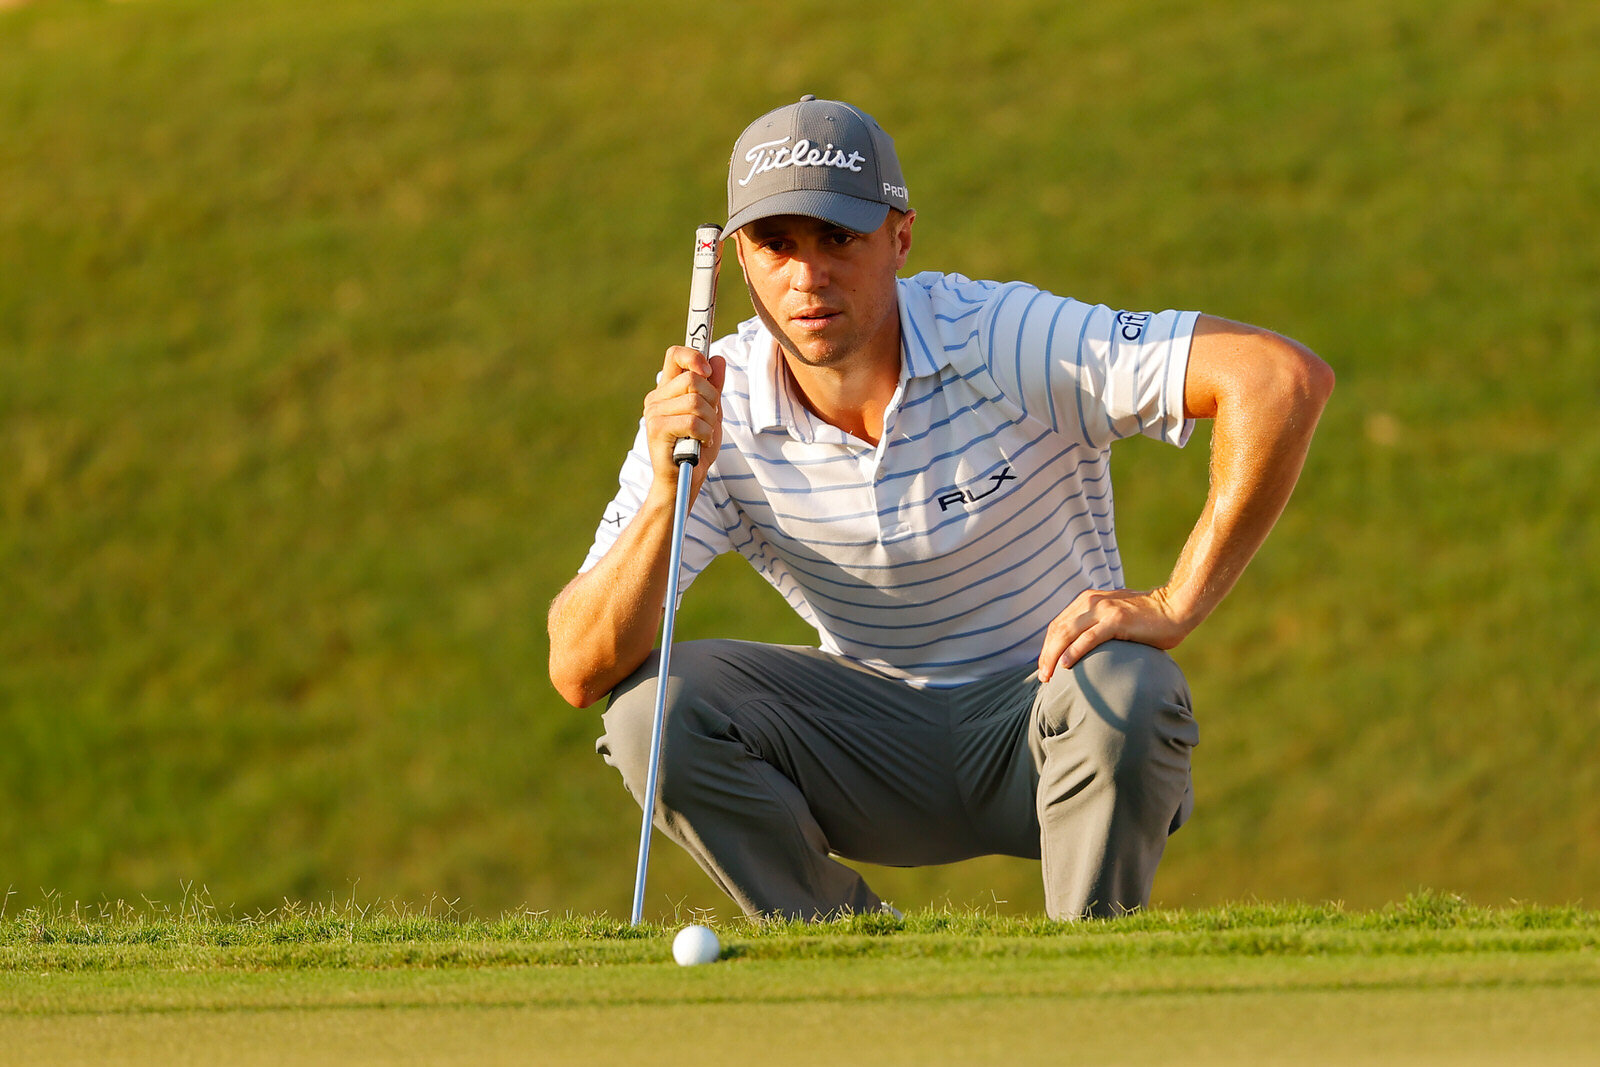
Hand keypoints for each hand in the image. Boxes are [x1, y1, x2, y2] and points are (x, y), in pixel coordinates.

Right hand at [643, 344, 725, 495]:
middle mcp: (656, 398)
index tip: (708, 370)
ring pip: (695, 401)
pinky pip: (692, 421)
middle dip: (711, 400)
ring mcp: (654, 413)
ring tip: (703, 435)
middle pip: (693, 378)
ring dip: (709, 421)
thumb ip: (713, 387)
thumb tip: (718, 359)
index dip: (694, 356)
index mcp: (667, 390)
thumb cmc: (696, 449)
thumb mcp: (711, 414)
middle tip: (708, 420)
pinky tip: (699, 443)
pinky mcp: (657, 429)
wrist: (683, 482)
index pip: (675, 355)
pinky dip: (704, 433)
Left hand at [1036, 587, 1191, 681]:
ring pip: (1068, 634)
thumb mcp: (1115, 616)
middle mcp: (1091, 602)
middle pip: (1058, 630)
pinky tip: (1066, 665)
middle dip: (1046, 654)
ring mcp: (1104, 610)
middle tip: (1042, 676)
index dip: (1048, 647)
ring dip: (1054, 656)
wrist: (1175, 607)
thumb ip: (1098, 626)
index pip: (1058, 625)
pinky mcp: (1117, 620)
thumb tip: (1084, 649)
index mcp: (1087, 601)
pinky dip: (1074, 651)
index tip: (1044, 666)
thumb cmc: (1148, 618)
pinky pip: (1089, 638)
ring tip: (1048, 675)